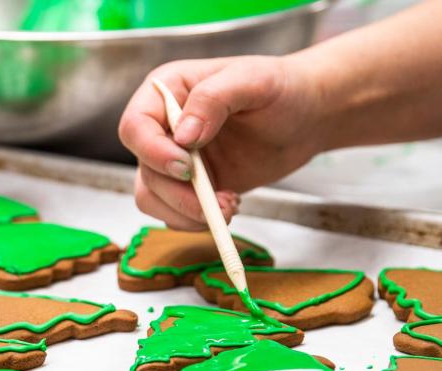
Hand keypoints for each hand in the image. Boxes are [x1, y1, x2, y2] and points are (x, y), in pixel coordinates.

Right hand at [118, 56, 324, 229]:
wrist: (306, 118)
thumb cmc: (281, 88)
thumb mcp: (253, 80)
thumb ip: (214, 99)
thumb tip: (183, 136)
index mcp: (166, 92)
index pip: (135, 127)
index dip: (153, 152)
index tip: (187, 168)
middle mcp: (161, 128)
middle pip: (144, 169)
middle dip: (179, 193)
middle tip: (220, 200)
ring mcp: (172, 160)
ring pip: (151, 197)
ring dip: (186, 212)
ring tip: (229, 205)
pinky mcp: (188, 187)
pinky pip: (172, 213)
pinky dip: (196, 219)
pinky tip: (229, 205)